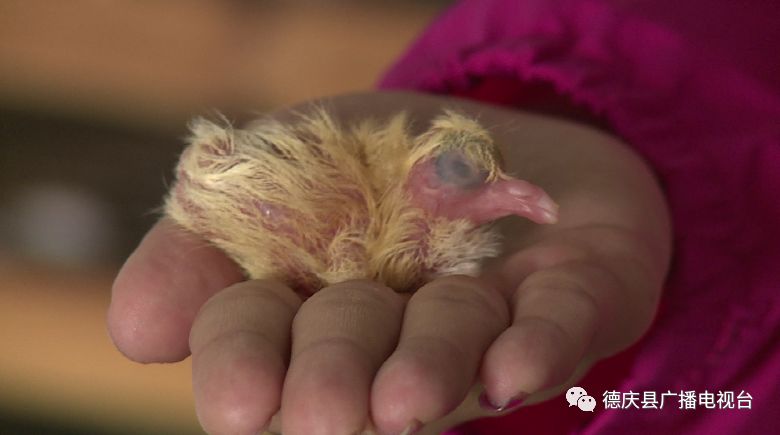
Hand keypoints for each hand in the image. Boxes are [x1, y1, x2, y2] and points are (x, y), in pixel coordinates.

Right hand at [108, 92, 670, 433]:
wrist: (494, 135)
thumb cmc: (367, 162)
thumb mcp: (272, 166)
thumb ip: (205, 231)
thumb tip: (139, 329)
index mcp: (306, 301)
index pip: (254, 337)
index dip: (243, 366)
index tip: (240, 405)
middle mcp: (389, 330)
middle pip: (350, 356)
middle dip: (334, 377)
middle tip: (328, 418)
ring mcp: (478, 318)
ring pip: (450, 346)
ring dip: (426, 368)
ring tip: (407, 403)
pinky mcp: (567, 298)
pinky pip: (557, 326)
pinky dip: (535, 345)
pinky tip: (513, 370)